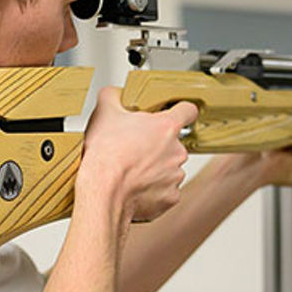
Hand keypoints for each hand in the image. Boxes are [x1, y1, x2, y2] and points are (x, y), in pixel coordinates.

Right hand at [80, 86, 197, 223]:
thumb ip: (113, 96)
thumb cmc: (106, 156)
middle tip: (134, 148)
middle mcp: (176, 151)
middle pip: (173, 143)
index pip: (188, 110)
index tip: (173, 113)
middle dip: (157, 145)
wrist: (103, 191)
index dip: (180, 110)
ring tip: (130, 170)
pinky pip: (164, 191)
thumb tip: (114, 94)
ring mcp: (175, 176)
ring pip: (168, 168)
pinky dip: (152, 190)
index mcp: (166, 127)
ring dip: (154, 168)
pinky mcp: (170, 198)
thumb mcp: (104, 113)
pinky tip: (134, 187)